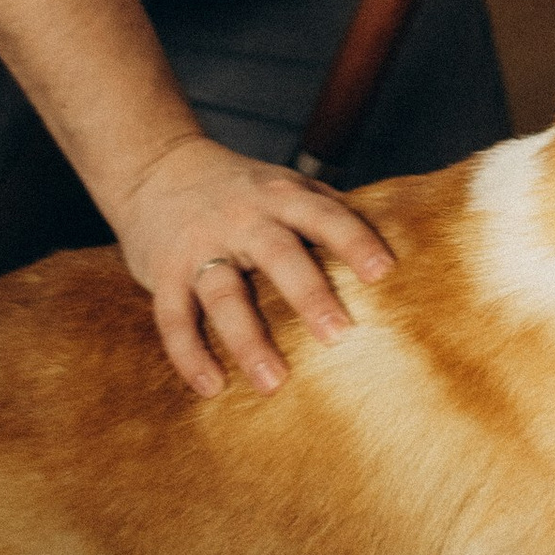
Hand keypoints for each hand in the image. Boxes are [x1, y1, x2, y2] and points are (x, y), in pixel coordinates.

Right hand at [113, 132, 395, 399]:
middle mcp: (241, 218)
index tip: (384, 272)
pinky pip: (173, 317)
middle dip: (308, 294)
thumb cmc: (239, 189)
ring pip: (223, 293)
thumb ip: (327, 211)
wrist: (154, 167)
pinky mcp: (162, 273)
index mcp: (280, 196)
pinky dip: (190, 354)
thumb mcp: (283, 186)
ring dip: (248, 339)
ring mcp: (199, 246)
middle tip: (339, 335)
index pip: (324, 214)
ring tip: (274, 383)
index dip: (354, 240)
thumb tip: (400, 242)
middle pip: (277, 254)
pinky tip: (212, 387)